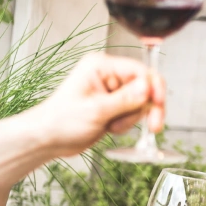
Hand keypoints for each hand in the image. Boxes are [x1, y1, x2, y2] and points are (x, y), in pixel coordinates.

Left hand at [27, 52, 166, 157]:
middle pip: (145, 87)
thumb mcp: (96, 110)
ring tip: (112, 126)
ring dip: (132, 119)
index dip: (152, 88)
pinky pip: (133, 113)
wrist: (48, 139)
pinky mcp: (114, 106)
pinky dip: (127, 124)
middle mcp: (109, 75)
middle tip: (153, 126)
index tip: (158, 105)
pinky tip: (110, 128)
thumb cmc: (61, 121)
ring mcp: (112, 91)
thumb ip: (125, 99)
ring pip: (141, 102)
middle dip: (145, 108)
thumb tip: (148, 88)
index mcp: (101, 66)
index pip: (140, 71)